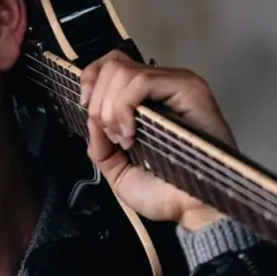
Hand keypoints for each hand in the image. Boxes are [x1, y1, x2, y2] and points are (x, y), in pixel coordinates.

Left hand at [78, 50, 235, 229]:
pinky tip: (131, 132)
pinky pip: (141, 81)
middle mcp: (161, 88)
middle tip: (112, 136)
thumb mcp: (118, 168)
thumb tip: (89, 118)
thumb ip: (100, 143)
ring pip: (123, 71)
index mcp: (146, 101)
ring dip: (110, 109)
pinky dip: (124, 106)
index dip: (92, 79)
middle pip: (113, 65)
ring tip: (125, 139)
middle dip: (98, 103)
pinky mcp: (189, 89)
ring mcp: (176, 86)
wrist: (192, 211)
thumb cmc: (166, 193)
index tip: (85, 106)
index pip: (113, 65)